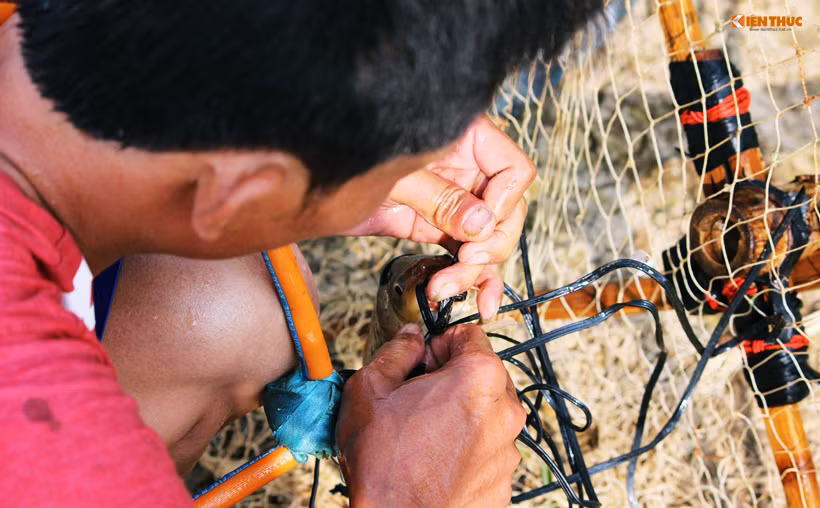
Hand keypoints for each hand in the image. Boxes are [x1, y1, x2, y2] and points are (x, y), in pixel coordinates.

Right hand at [336, 323, 525, 507]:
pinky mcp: (503, 480)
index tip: (424, 360)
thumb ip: (397, 350)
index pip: (470, 335)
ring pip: (486, 414)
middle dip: (452, 378)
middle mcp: (505, 412)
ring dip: (461, 414)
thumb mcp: (372, 388)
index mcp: (479, 378)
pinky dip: (467, 448)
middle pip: (482, 375)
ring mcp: (507, 450)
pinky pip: (487, 450)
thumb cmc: (383, 463)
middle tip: (418, 397)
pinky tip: (436, 457)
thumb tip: (410, 337)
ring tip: (424, 433)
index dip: (440, 343)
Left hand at [346, 115, 533, 318]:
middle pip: (506, 211)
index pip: (513, 169)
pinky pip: (466, 254)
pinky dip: (472, 278)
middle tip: (466, 263)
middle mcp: (466, 169)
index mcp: (464, 139)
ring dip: (475, 271)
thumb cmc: (347, 160)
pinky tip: (481, 301)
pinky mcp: (437, 228)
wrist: (309, 186)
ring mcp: (453, 201)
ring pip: (487, 240)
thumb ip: (439, 198)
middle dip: (490, 245)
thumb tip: (484, 223)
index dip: (505, 202)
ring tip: (445, 289)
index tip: (481, 227)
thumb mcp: (394, 177)